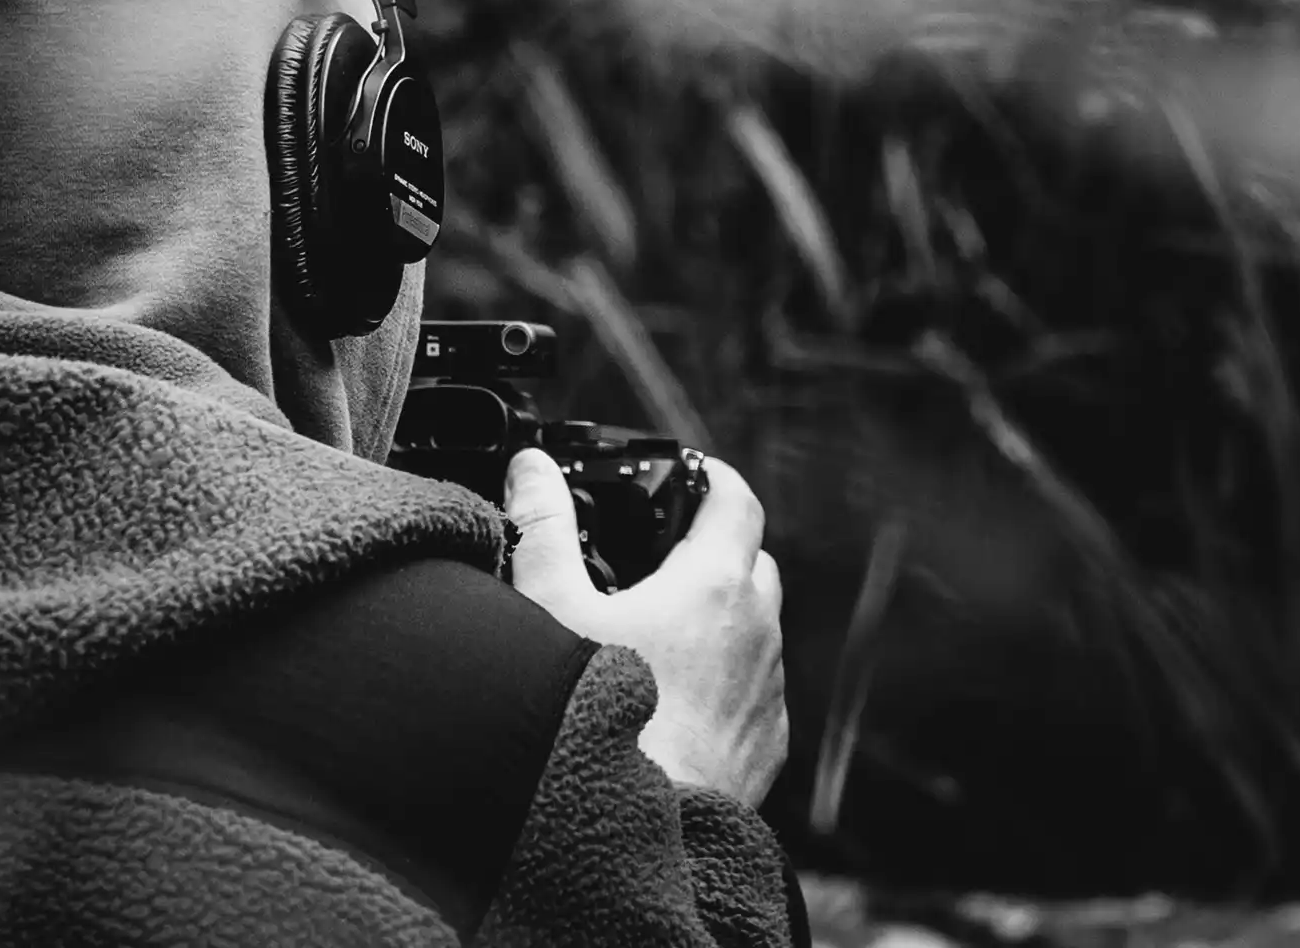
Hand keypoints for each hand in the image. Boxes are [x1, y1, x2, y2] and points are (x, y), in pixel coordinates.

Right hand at [501, 447, 789, 806]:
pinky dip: (726, 680)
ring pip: (757, 631)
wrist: (639, 831)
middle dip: (716, 548)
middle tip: (664, 553)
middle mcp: (758, 632)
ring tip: (661, 629)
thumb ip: (542, 527)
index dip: (714, 477)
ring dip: (722, 619)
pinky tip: (674, 696)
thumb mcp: (550, 607)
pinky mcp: (766, 743)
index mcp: (714, 585)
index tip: (692, 473)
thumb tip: (532, 469)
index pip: (736, 501)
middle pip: (753, 562)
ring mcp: (768, 691)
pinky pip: (755, 692)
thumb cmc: (596, 718)